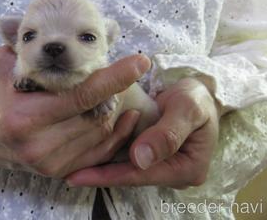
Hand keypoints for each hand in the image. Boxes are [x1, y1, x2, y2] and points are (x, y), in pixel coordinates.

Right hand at [0, 46, 150, 177]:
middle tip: (129, 69)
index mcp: (23, 116)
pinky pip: (98, 152)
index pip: (81, 96)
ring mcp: (48, 162)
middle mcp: (37, 145)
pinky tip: (122, 115)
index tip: (140, 61)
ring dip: (115, 108)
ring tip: (119, 87)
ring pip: (101, 133)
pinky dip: (115, 133)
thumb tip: (63, 28)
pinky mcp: (55, 171)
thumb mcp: (2, 63)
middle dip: (117, 89)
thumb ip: (34, 46)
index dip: (114, 77)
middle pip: (96, 115)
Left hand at [66, 77, 220, 187]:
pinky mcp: (151, 154)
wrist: (199, 91)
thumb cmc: (197, 97)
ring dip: (100, 166)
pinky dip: (107, 153)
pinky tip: (85, 151)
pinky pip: (126, 156)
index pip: (141, 175)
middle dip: (99, 174)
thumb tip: (140, 159)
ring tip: (69, 166)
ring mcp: (161, 164)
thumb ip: (167, 133)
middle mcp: (172, 172)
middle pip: (130, 175)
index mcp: (186, 169)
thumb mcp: (187, 108)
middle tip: (67, 173)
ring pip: (125, 167)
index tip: (79, 175)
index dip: (109, 176)